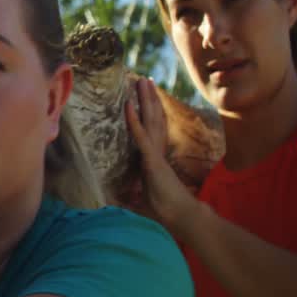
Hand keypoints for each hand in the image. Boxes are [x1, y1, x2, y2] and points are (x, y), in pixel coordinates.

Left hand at [124, 78, 200, 234]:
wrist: (181, 216)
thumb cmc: (165, 210)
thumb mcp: (140, 200)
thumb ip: (129, 197)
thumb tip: (115, 201)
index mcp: (154, 158)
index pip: (150, 129)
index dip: (147, 113)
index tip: (142, 97)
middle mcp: (156, 151)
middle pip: (153, 119)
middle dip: (148, 98)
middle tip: (143, 79)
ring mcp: (155, 154)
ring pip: (150, 121)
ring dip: (145, 101)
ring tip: (142, 81)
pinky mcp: (152, 160)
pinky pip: (141, 137)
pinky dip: (134, 121)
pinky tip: (129, 105)